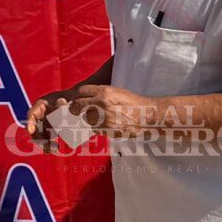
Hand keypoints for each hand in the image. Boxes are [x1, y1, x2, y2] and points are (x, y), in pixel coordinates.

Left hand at [27, 83, 147, 147]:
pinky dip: (95, 128)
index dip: (76, 96)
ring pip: (84, 119)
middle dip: (74, 109)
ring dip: (85, 120)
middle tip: (72, 111)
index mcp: (104, 91)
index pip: (81, 92)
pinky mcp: (107, 129)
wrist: (148, 117)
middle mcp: (102, 104)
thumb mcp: (116, 92)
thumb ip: (100, 94)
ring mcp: (104, 118)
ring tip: (93, 119)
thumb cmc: (133, 103)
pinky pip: (95, 129)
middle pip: (77, 105)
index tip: (74, 100)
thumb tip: (84, 97)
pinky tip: (104, 126)